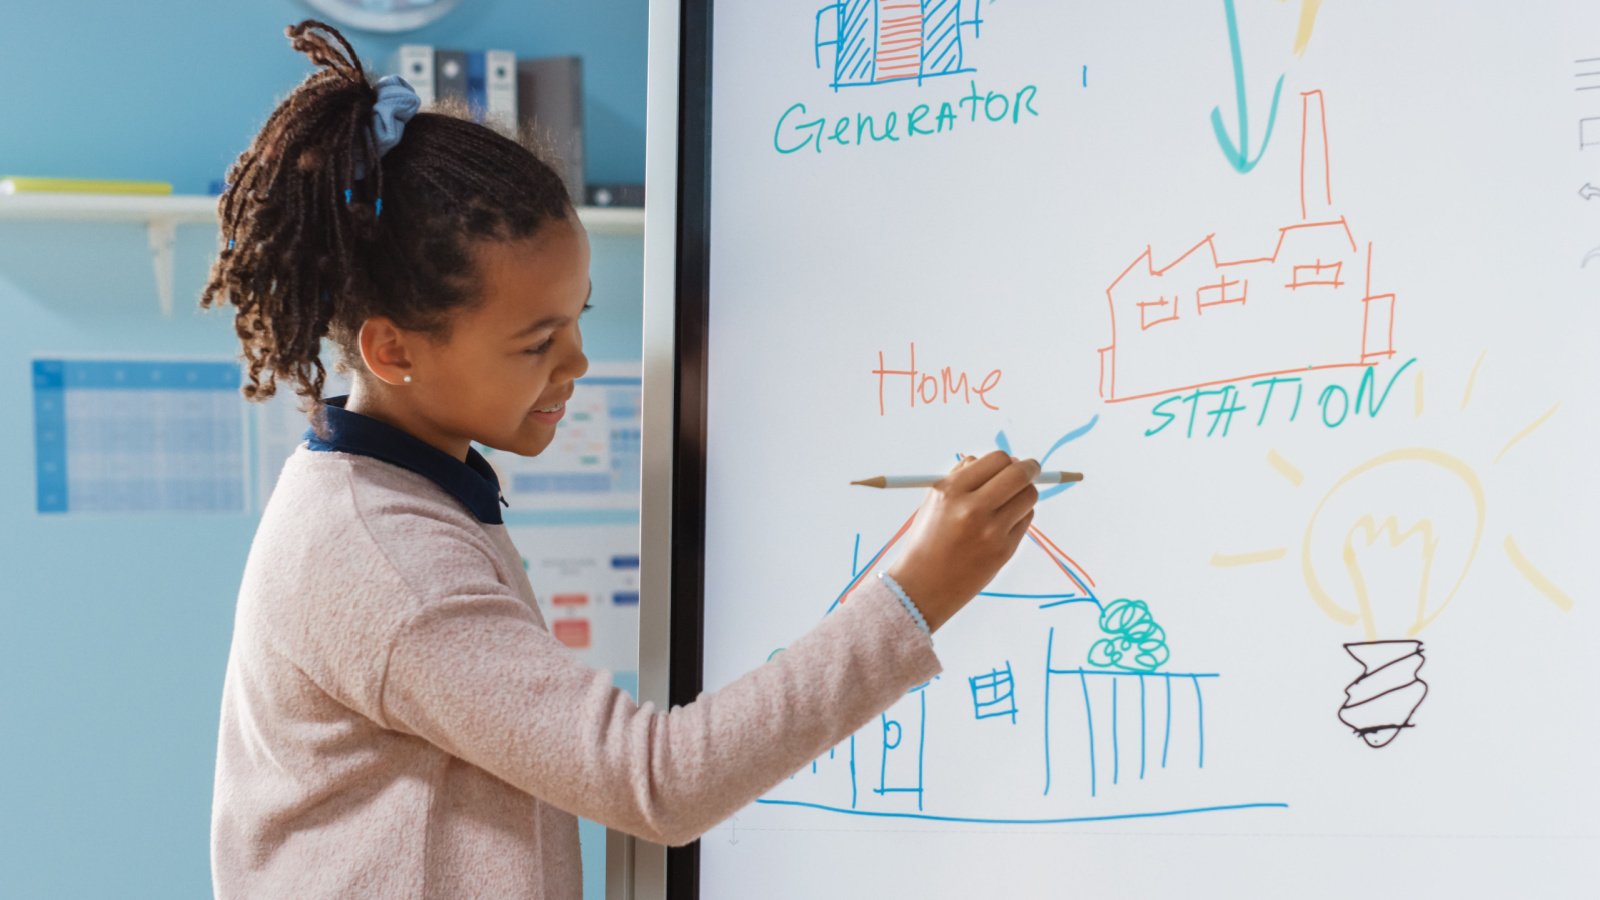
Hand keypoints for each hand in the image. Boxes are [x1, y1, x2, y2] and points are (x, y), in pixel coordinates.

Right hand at [884, 451, 1040, 631]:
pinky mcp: (1004, 550)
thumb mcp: (935, 500)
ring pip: (1028, 496)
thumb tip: (1003, 460)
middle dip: (1029, 468)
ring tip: (1010, 500)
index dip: (1007, 459)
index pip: (996, 460)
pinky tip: (1004, 521)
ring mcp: (991, 531)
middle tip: (1030, 469)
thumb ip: (965, 475)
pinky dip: (1020, 514)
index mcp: (951, 491)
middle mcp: (972, 509)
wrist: (923, 586)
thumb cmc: (928, 538)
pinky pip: (1025, 520)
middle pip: (1019, 474)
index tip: (1013, 462)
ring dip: (1025, 492)